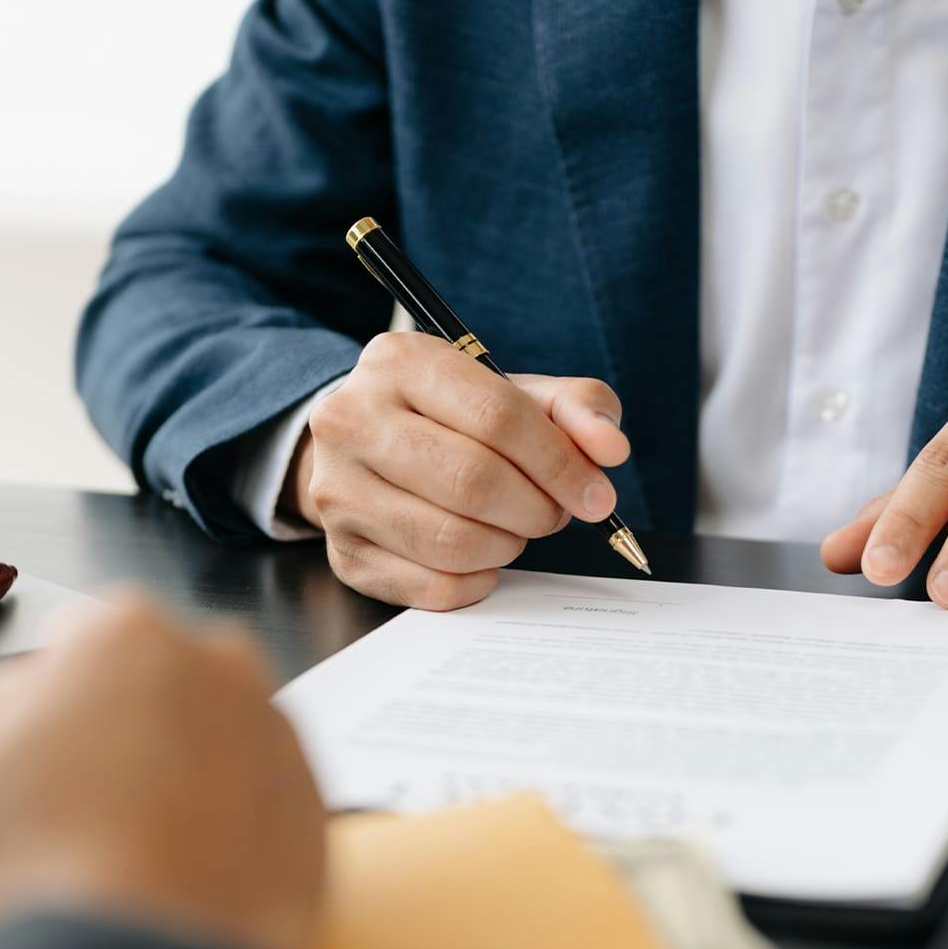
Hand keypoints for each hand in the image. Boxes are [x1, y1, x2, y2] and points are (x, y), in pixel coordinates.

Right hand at [0, 593, 326, 948]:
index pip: (71, 656)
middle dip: (106, 755)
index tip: (13, 788)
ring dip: (163, 803)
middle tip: (56, 838)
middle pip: (144, 705)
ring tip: (106, 880)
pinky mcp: (321, 829)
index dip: (29, 724)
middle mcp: (224, 671)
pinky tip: (160, 907)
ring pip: (203, 762)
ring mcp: (283, 749)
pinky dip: (215, 856)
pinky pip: (254, 829)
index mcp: (126, 635)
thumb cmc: (7, 882)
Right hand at [293, 330, 629, 609]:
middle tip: (553, 514)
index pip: (498, 417)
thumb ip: (574, 408)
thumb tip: (609, 449)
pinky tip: (480, 558)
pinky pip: (433, 587)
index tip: (595, 494)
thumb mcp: (513, 393)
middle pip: (473, 482)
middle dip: (535, 509)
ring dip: (507, 546)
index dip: (560, 464)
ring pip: (452, 542)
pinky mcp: (343, 554)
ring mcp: (338, 491)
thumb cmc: (451, 421)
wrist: (365, 450)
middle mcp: (352, 420)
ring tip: (513, 529)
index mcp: (400, 361)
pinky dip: (477, 581)